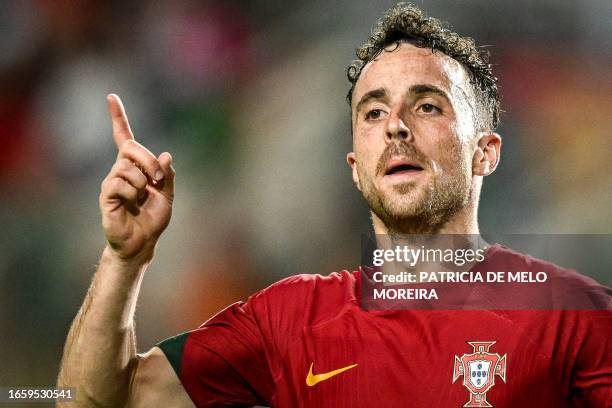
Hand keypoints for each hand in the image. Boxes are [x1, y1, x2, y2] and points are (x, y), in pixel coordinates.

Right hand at [99, 94, 174, 262]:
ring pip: (126, 167)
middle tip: (157, 180)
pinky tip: (132, 203)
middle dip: (148, 161)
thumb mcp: (168, 194)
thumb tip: (165, 155)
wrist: (143, 242)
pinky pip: (119, 183)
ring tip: (143, 197)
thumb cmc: (153, 219)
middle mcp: (120, 170)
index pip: (123, 137)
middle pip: (131, 148)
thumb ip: (167, 175)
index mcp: (135, 167)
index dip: (118, 118)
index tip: (111, 97)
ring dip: (142, 182)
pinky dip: (133, 192)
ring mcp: (112, 182)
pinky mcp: (107, 196)